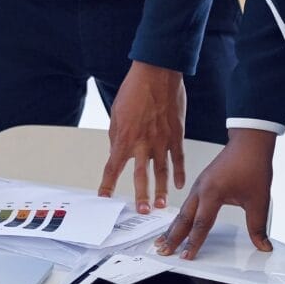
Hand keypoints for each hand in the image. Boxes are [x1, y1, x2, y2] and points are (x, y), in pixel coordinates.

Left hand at [100, 61, 185, 213]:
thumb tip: (117, 151)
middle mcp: (143, 143)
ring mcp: (162, 140)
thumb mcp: (116, 113)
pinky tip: (180, 185)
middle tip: (142, 210)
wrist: (156, 73)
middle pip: (140, 175)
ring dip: (161, 190)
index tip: (104, 195)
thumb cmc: (134, 90)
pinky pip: (179, 158)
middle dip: (141, 195)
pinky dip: (180, 173)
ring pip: (162, 171)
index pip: (113, 167)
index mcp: (125, 137)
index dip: (108, 183)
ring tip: (161, 205)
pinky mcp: (176, 135)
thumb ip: (117, 136)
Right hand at [156, 129, 274, 258]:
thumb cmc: (252, 164)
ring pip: (182, 210)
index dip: (193, 243)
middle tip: (163, 251)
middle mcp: (201, 189)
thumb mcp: (259, 200)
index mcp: (212, 193)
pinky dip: (180, 216)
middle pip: (183, 218)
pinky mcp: (201, 183)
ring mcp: (199, 185)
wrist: (250, 142)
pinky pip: (187, 203)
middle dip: (172, 237)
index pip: (200, 224)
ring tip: (163, 240)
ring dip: (173, 227)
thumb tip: (263, 246)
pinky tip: (179, 222)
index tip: (186, 257)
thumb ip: (258, 226)